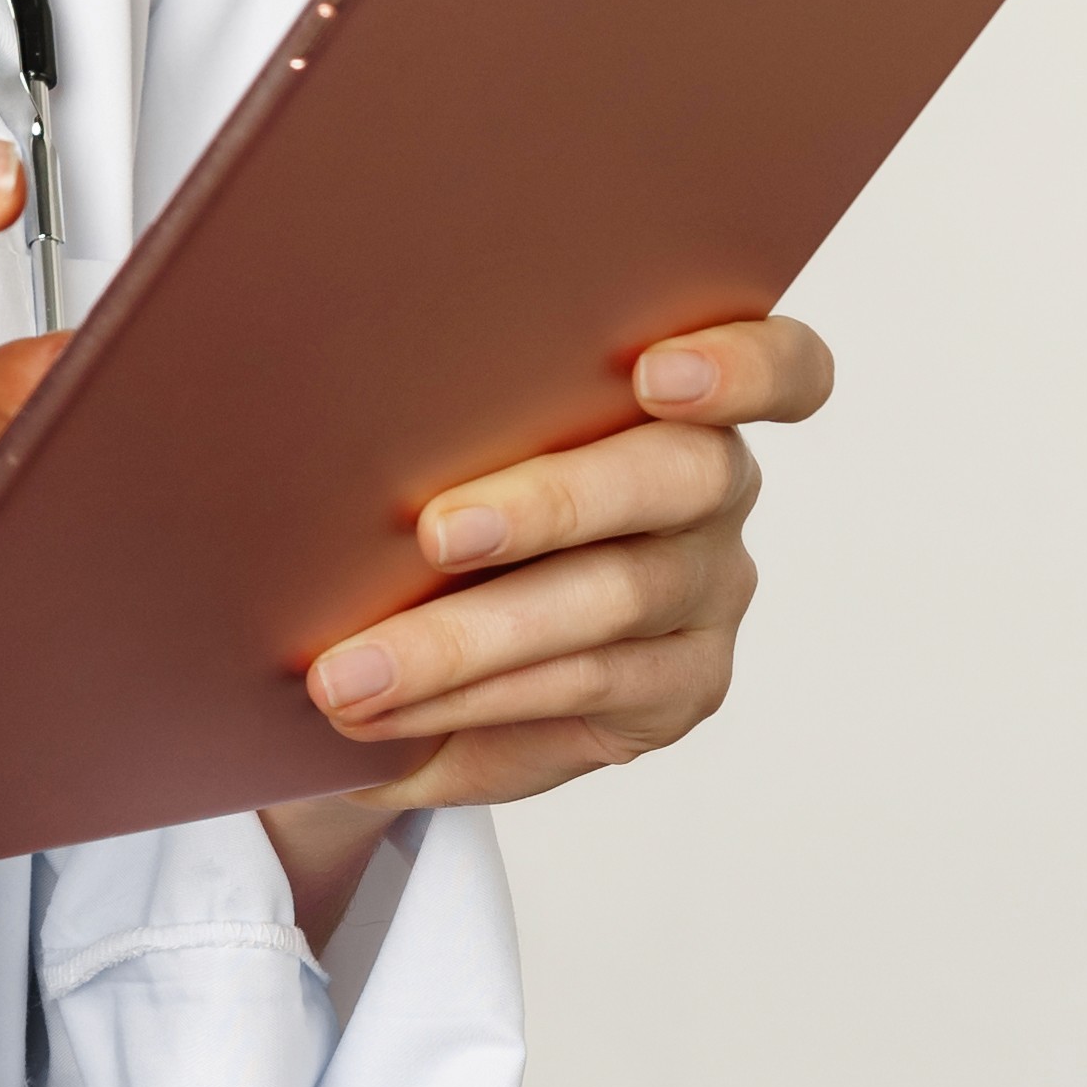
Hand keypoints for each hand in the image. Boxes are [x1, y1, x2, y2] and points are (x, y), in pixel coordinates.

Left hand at [252, 315, 838, 933]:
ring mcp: (705, 594)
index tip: (657, 373)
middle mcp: (713, 490)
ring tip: (350, 675)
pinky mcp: (678, 691)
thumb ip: (441, 406)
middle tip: (435, 532)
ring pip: (611, 605)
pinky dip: (470, 704)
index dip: (741, 366)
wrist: (424, 632)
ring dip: (469, 641)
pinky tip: (384, 720)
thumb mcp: (440, 437)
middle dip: (551, 503)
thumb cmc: (432, 497)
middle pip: (678, 479)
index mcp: (680, 394)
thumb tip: (308, 372)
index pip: (777, 368)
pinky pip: (580, 696)